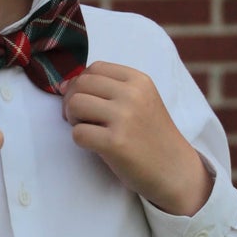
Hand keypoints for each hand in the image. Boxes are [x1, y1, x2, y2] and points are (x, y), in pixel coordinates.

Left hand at [62, 62, 211, 215]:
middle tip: (81, 119)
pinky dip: (80, 140)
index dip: (81, 84)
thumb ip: (109, 89)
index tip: (87, 102)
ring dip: (73, 119)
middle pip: (81, 84)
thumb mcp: (140, 101)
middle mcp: (132, 94)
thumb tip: (63, 85)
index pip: (94, 68)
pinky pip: (77, 133)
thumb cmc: (150, 136)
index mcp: (139, 80)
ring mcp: (124, 118)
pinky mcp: (115, 142)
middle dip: (72, 101)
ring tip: (89, 130)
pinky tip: (95, 145)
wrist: (174, 169)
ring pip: (75, 104)